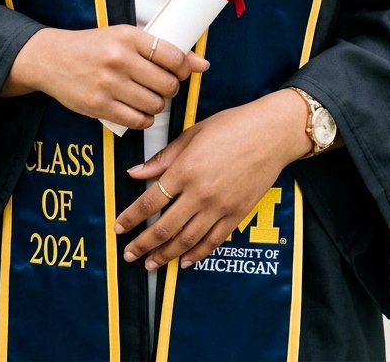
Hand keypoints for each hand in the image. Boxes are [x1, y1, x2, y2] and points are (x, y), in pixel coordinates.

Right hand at [1, 26, 207, 128]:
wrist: (51, 59)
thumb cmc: (93, 47)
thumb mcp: (125, 38)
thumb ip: (162, 50)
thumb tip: (202, 64)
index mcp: (128, 36)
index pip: (173, 56)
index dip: (183, 68)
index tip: (180, 71)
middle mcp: (119, 59)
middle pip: (167, 84)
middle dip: (170, 89)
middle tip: (161, 86)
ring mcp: (108, 84)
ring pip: (155, 105)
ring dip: (157, 105)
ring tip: (148, 97)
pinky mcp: (98, 106)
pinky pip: (137, 121)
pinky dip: (144, 119)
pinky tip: (138, 110)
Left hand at [114, 90, 309, 272]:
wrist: (271, 133)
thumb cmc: (231, 126)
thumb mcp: (192, 134)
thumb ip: (163, 158)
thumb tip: (135, 173)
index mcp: (185, 169)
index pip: (150, 201)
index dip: (131, 217)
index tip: (118, 228)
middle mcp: (200, 192)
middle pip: (164, 227)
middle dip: (143, 244)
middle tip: (129, 254)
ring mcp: (220, 206)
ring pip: (187, 240)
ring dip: (165, 255)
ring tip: (151, 263)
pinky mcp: (237, 214)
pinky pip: (213, 241)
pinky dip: (197, 254)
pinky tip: (184, 261)